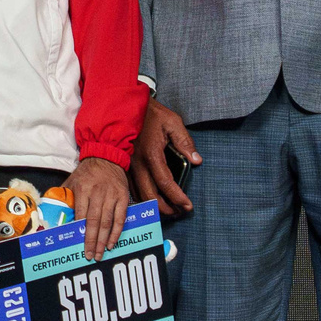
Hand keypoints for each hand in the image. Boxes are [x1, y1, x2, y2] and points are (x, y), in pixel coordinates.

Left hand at [66, 156, 130, 260]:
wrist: (105, 157)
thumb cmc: (85, 173)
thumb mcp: (70, 182)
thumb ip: (63, 198)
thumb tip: (53, 215)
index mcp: (83, 189)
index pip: (81, 214)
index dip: (80, 231)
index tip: (78, 244)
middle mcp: (98, 193)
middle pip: (95, 222)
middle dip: (92, 241)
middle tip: (90, 255)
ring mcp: (112, 196)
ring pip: (108, 222)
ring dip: (104, 240)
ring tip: (101, 253)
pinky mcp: (123, 197)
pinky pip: (121, 218)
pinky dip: (117, 232)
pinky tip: (112, 242)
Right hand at [128, 95, 199, 216]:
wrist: (124, 106)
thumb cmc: (150, 113)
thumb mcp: (173, 122)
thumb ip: (185, 142)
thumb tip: (197, 161)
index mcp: (152, 154)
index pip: (166, 183)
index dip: (178, 198)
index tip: (188, 206)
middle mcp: (138, 164)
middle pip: (150, 195)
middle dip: (165, 209)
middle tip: (179, 213)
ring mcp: (128, 166)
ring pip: (139, 194)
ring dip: (153, 206)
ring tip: (168, 210)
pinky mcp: (123, 166)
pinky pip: (131, 188)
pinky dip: (143, 197)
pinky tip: (152, 199)